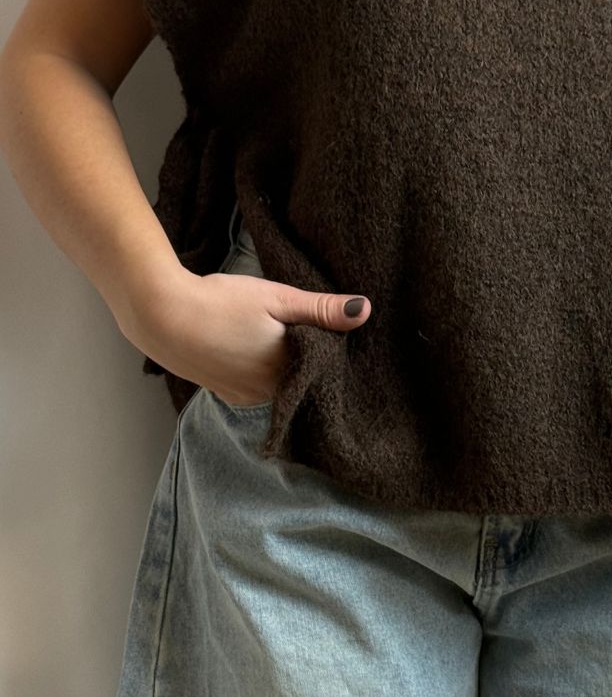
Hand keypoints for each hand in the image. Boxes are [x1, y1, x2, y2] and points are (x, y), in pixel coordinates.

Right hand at [119, 262, 371, 406]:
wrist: (160, 316)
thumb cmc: (220, 303)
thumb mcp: (277, 298)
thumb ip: (321, 309)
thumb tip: (365, 311)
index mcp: (287, 373)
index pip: (324, 366)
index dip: (327, 344)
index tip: (322, 324)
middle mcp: (268, 394)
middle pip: (302, 376)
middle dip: (306, 356)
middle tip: (296, 324)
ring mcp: (244, 397)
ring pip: (279, 381)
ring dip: (282, 363)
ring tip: (271, 333)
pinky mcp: (225, 393)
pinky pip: (257, 386)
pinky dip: (260, 369)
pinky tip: (251, 346)